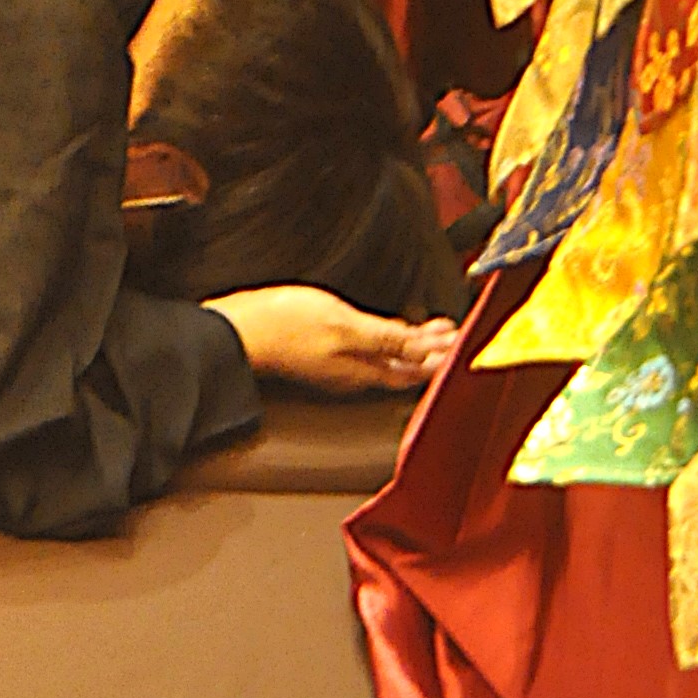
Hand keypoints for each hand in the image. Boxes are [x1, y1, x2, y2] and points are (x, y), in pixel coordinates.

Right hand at [210, 284, 455, 395]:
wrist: (235, 330)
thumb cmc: (282, 326)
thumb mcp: (343, 325)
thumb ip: (386, 336)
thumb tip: (427, 348)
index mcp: (364, 369)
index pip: (416, 366)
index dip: (442, 353)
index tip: (462, 337)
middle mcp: (354, 373)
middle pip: (405, 364)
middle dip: (432, 348)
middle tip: (453, 331)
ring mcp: (337, 364)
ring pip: (388, 358)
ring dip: (413, 343)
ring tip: (432, 329)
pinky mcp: (322, 353)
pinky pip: (368, 352)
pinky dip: (388, 340)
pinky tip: (387, 329)